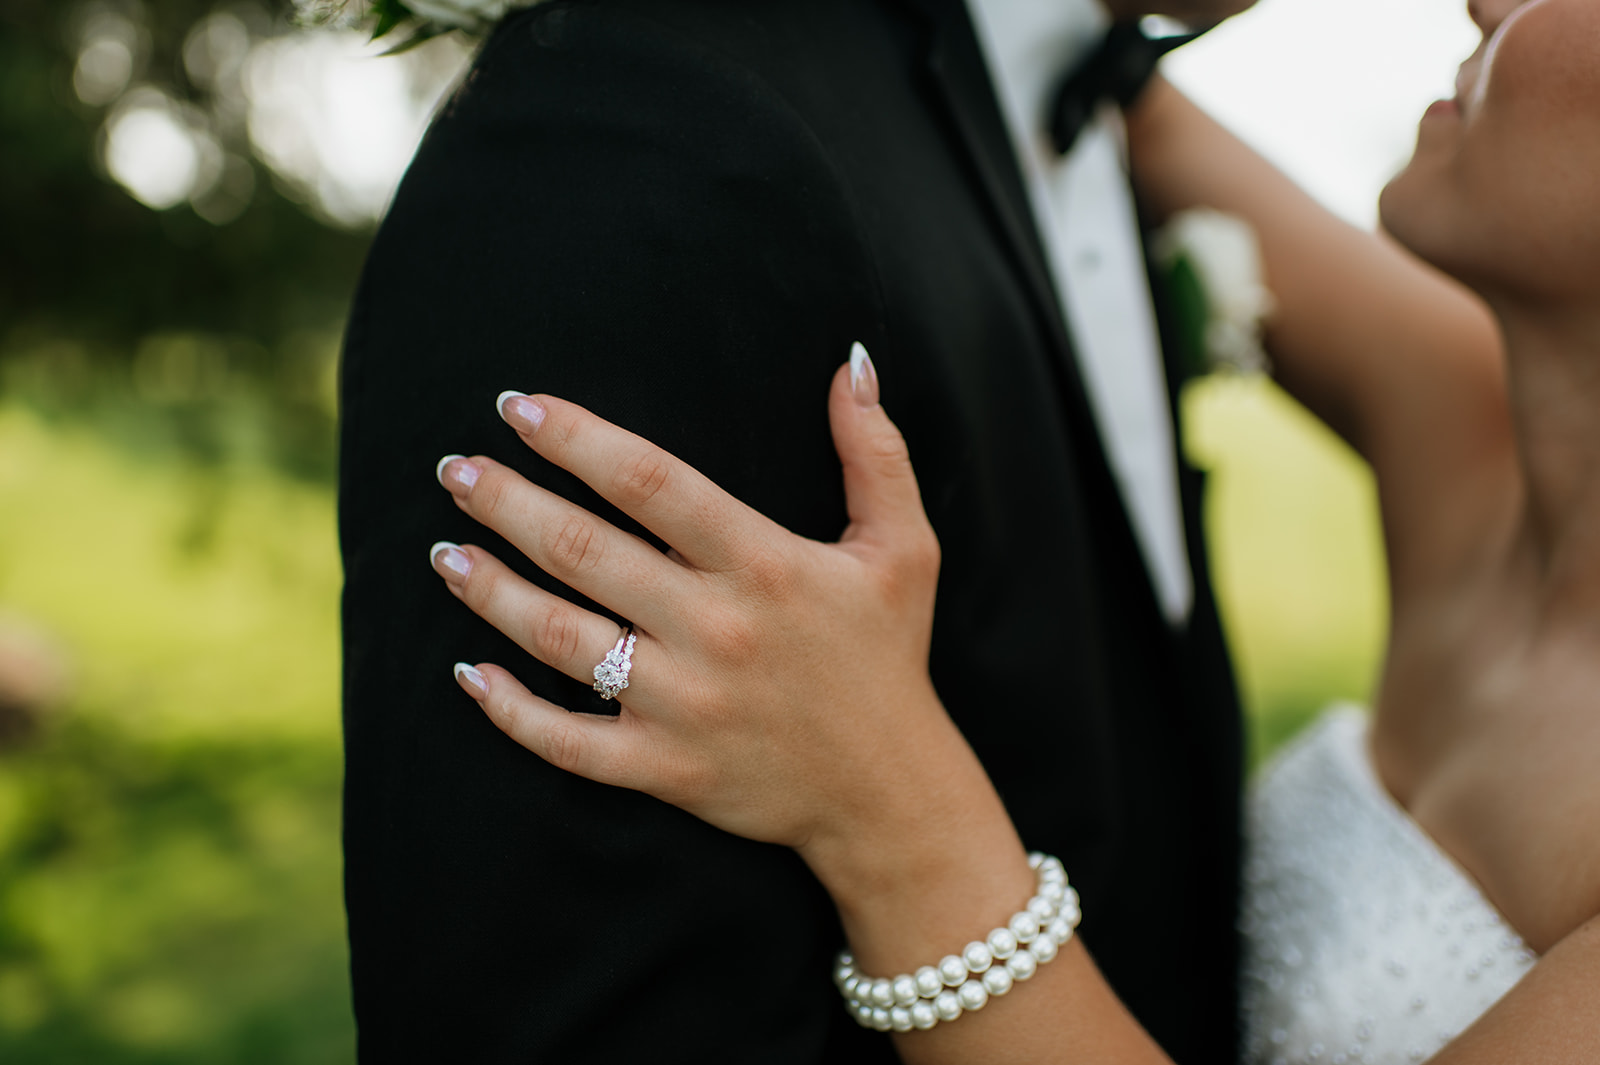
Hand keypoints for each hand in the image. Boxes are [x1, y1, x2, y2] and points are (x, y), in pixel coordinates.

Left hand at [429, 348, 979, 874]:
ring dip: (492, 592)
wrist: (890, 791)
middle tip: (456, 470)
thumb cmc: (887, 658)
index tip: (519, 408)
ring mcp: (683, 704)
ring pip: (560, 639)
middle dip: (508, 503)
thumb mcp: (904, 548)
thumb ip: (875, 453)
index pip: (651, 482)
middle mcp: (715, 629)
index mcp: (765, 565)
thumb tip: (849, 363)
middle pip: (585, 551)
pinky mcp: (665, 768)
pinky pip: (567, 741)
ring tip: (446, 552)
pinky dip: (511, 712)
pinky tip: (469, 675)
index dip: (576, 438)